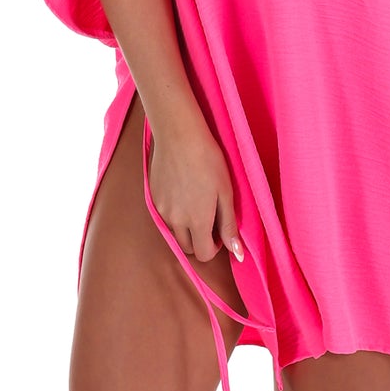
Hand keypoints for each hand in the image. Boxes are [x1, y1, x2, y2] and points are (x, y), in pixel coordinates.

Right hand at [147, 114, 244, 262]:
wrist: (179, 135)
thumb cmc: (208, 160)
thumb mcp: (226, 193)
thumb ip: (229, 225)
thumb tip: (237, 253)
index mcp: (197, 221)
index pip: (203, 254)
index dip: (214, 247)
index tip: (219, 231)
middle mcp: (176, 221)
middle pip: (187, 248)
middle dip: (199, 240)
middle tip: (209, 218)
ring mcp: (161, 210)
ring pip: (174, 233)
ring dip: (186, 228)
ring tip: (196, 202)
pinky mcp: (152, 199)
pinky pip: (165, 217)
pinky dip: (175, 214)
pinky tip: (183, 192)